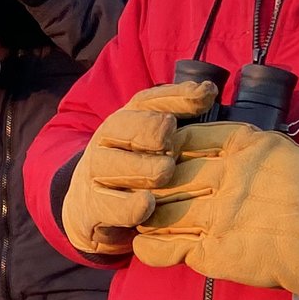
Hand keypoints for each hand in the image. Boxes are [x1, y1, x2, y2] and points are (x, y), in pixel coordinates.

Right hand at [61, 77, 220, 256]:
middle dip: (150, 130)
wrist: (91, 209)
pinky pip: (110, 204)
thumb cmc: (137, 171)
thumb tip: (208, 90)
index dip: (177, 97)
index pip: (148, 101)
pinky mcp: (90, 207)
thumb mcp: (154, 143)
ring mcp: (94, 173)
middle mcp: (106, 141)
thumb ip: (179, 118)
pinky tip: (147, 204)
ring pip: (114, 163)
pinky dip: (130, 205)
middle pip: (124, 126)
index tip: (206, 96)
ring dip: (142, 167)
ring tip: (164, 172)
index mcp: (125, 121)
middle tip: (171, 142)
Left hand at [133, 126, 298, 299]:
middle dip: (149, 185)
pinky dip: (151, 247)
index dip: (164, 151)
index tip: (159, 161)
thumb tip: (210, 155)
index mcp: (244, 145)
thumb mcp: (283, 155)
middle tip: (142, 195)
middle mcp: (227, 174)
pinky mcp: (217, 252)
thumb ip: (244, 153)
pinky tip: (150, 247)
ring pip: (158, 210)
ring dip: (146, 217)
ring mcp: (218, 214)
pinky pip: (165, 247)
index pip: (183, 138)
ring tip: (142, 221)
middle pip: (164, 174)